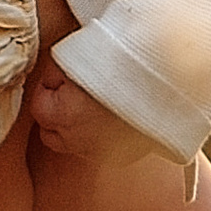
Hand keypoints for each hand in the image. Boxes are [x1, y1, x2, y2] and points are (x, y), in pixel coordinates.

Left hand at [28, 69, 170, 168]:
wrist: (171, 76)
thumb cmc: (124, 60)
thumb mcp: (79, 53)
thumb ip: (59, 70)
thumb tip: (53, 78)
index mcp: (66, 115)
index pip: (39, 107)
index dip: (49, 86)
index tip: (65, 74)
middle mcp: (82, 141)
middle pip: (52, 133)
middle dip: (57, 112)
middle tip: (74, 90)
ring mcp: (106, 153)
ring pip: (75, 145)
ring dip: (78, 127)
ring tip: (95, 103)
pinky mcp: (127, 157)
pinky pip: (102, 150)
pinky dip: (102, 137)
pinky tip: (113, 118)